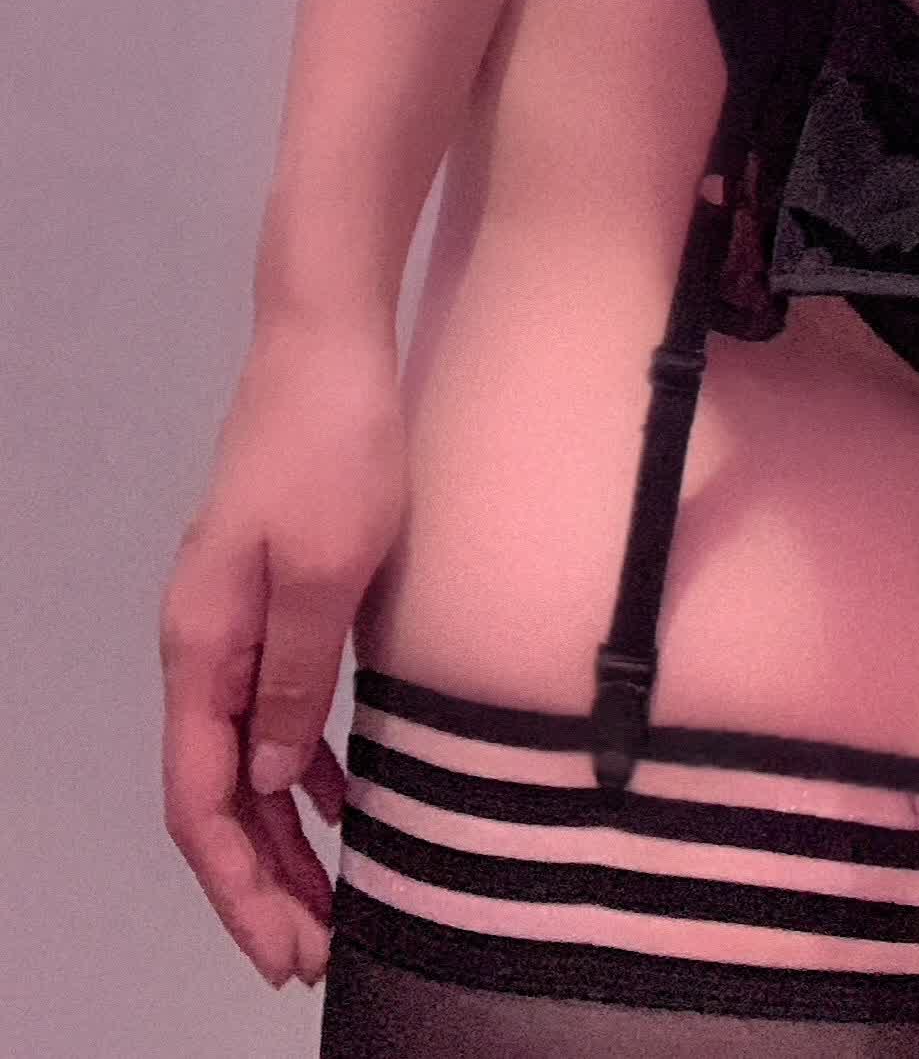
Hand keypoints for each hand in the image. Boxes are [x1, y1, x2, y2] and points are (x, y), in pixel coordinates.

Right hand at [159, 314, 408, 988]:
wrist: (326, 343)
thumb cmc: (331, 446)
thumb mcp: (324, 571)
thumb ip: (292, 676)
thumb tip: (270, 775)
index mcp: (201, 644)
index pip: (200, 799)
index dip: (237, 883)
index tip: (282, 947)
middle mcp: (202, 641)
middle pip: (217, 793)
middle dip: (259, 880)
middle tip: (311, 951)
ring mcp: (234, 618)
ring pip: (245, 757)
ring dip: (281, 833)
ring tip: (329, 899)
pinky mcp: (273, 594)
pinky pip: (274, 708)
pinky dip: (300, 767)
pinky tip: (342, 798)